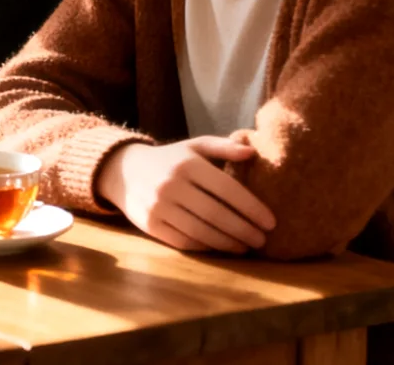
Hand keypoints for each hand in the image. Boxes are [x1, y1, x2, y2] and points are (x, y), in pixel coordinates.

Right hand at [95, 136, 277, 253]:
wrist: (122, 171)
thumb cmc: (169, 160)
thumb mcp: (194, 147)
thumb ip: (223, 147)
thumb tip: (253, 153)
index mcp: (187, 164)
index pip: (228, 190)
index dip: (253, 208)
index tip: (271, 222)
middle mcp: (171, 185)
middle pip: (217, 215)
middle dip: (245, 230)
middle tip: (263, 240)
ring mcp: (158, 206)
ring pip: (202, 231)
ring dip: (228, 243)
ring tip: (245, 247)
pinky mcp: (150, 224)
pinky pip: (184, 241)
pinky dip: (206, 247)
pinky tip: (220, 247)